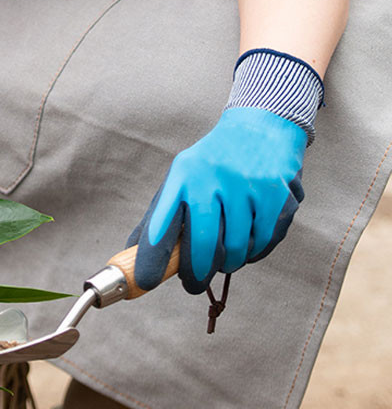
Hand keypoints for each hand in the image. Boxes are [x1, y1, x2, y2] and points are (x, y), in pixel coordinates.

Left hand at [128, 107, 306, 294]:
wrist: (263, 123)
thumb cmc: (212, 163)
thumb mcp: (179, 179)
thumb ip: (157, 218)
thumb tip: (129, 256)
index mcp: (182, 177)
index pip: (161, 226)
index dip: (152, 259)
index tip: (146, 282)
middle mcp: (214, 179)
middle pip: (203, 246)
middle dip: (196, 275)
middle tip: (193, 285)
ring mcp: (248, 186)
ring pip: (237, 250)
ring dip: (230, 263)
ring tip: (226, 256)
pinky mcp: (277, 195)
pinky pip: (263, 243)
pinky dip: (255, 251)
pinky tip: (249, 240)